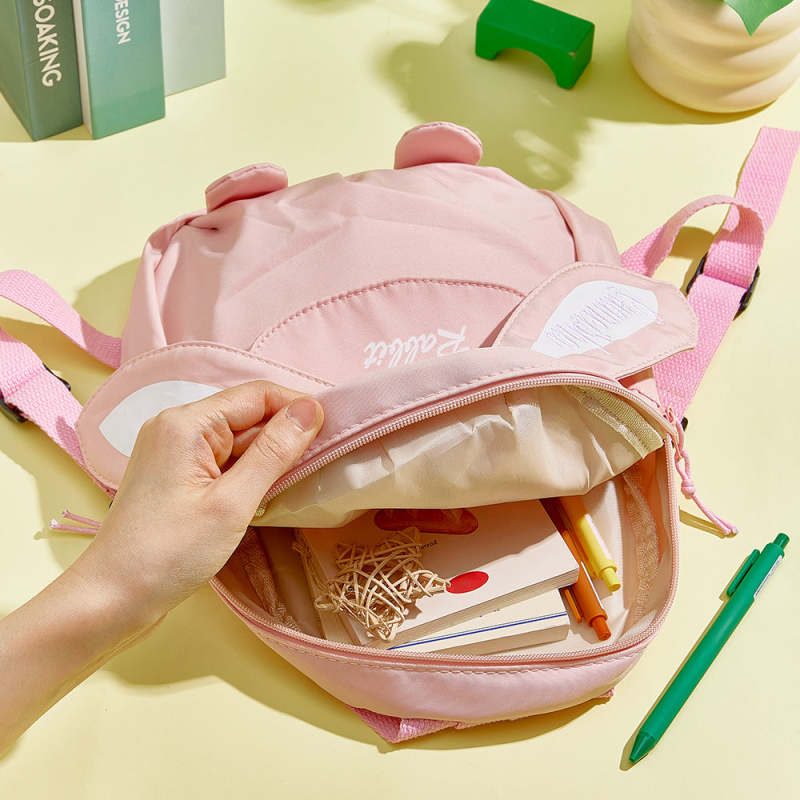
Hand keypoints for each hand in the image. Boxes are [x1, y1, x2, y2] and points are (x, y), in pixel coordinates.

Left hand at [68, 381, 323, 628]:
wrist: (112, 599)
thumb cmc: (170, 553)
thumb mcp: (232, 504)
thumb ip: (274, 453)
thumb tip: (311, 410)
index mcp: (187, 423)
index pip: (257, 395)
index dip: (298, 407)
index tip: (336, 430)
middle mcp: (177, 426)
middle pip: (247, 414)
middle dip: (286, 432)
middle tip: (326, 459)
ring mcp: (173, 450)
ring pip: (237, 438)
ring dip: (269, 453)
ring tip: (304, 476)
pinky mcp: (175, 474)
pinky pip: (222, 458)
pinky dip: (249, 469)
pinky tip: (269, 489)